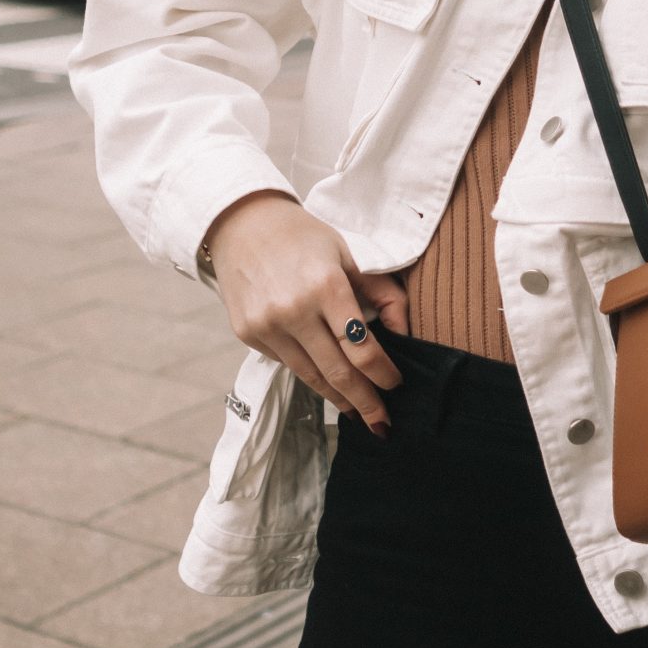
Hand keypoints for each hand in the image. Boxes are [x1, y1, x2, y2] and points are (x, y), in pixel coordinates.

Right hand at [204, 191, 410, 434]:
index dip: (382, 373)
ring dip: (338, 399)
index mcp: (325, 286)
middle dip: (365, 401)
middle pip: (337, 371)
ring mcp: (267, 326)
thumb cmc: (303, 237)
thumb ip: (382, 292)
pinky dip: (311, 375)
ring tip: (358, 413)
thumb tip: (407, 331)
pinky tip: (327, 383)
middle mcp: (293, 310)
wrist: (241, 224)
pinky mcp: (248, 334)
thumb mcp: (348, 254)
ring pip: (311, 376)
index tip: (396, 384)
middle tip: (383, 423)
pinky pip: (288, 364)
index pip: (361, 346)